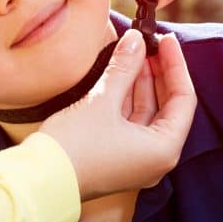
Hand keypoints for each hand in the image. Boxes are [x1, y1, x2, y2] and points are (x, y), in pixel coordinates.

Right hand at [40, 31, 195, 200]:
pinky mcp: (116, 157)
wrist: (38, 182)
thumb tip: (135, 40)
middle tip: (148, 44)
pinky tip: (120, 74)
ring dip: (140, 83)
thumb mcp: (102, 101)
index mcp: (164, 149)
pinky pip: (130, 122)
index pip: (184, 100)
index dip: (176, 65)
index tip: (166, 39)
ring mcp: (135, 160)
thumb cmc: (74, 147)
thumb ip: (124, 68)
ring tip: (133, 53)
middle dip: (157, 73)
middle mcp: (155, 158)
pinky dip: (126, 98)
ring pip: (146, 113)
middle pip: (167, 107)